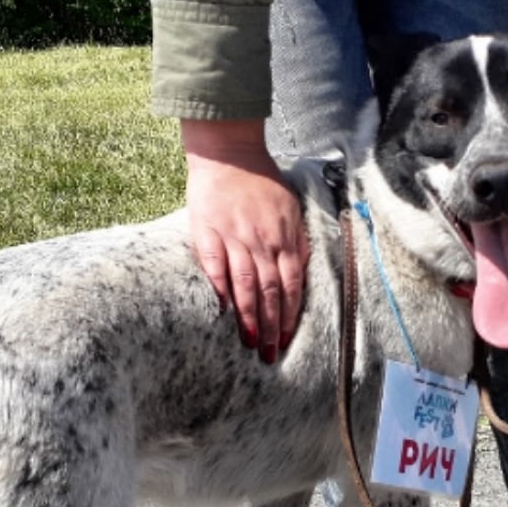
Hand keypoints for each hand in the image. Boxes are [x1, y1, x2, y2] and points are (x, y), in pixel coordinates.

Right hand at [181, 119, 310, 363]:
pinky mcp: (208, 232)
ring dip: (248, 318)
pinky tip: (223, 310)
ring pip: (245, 286)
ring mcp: (234, 237)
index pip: (291, 286)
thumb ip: (296, 242)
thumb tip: (300, 276)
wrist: (228, 152)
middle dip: (271, 327)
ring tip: (248, 342)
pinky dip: (220, 289)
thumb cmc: (261, 182)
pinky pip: (215, 266)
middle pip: (270, 292)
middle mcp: (262, 241)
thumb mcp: (290, 209)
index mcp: (284, 237)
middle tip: (269, 354)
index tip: (286, 340)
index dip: (289, 316)